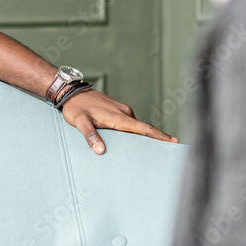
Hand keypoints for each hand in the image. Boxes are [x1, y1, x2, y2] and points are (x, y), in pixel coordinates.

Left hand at [61, 90, 176, 152]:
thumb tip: (100, 150)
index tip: (174, 141)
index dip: (160, 136)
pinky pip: (131, 123)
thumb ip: (90, 135)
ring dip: (145, 137)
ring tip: (154, 152)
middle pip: (145, 129)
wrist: (71, 92)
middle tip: (171, 153)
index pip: (144, 129)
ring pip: (137, 127)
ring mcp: (122, 110)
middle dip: (158, 139)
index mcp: (119, 117)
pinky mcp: (118, 110)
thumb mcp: (80, 122)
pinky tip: (136, 141)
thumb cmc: (75, 108)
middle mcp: (124, 113)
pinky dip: (136, 132)